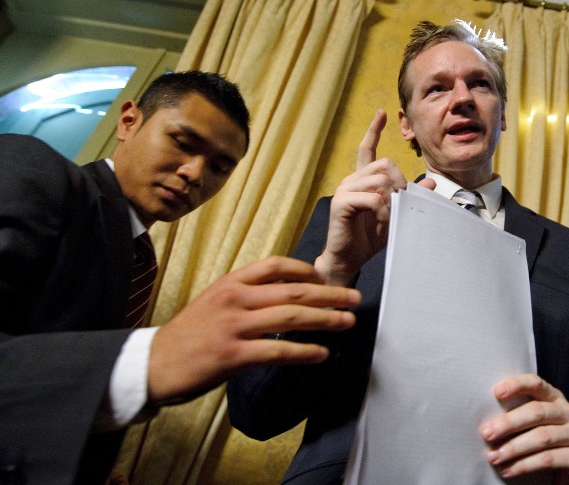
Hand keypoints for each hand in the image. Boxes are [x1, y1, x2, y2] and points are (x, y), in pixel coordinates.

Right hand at [147, 256, 359, 402]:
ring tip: (347, 322)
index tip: (326, 279)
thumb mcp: (215, 302)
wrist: (152, 364)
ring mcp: (233, 327)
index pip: (275, 266)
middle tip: (354, 298)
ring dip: (324, 320)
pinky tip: (321, 354)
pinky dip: (304, 352)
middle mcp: (234, 299)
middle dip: (329, 295)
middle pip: (292, 292)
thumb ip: (247, 294)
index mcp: (231, 283)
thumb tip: (287, 293)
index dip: (306, 271)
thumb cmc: (189, 335)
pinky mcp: (232, 355)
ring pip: (290, 319)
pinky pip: (277, 351)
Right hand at [314, 109, 433, 284]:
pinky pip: (372, 198)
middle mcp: (352, 180)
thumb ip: (412, 197)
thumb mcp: (397, 214)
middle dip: (400, 182)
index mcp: (363, 180)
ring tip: (390, 217)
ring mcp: (344, 190)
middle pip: (385, 164)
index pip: (367, 149)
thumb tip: (432, 181)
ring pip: (380, 180)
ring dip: (393, 200)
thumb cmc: (370, 238)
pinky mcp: (341, 203)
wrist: (349, 259)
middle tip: (402, 204)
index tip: (382, 113)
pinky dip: (383, 210)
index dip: (374, 131)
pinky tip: (382, 221)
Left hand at [481, 374, 568, 483]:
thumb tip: (487, 422)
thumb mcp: (533, 427)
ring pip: (542, 437)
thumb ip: (519, 418)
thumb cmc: (545, 446)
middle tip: (487, 434)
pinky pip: (548, 459)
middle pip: (537, 412)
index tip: (496, 392)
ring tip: (494, 457)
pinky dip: (524, 465)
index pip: (537, 384)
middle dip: (508, 423)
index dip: (517, 385)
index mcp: (556, 399)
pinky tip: (508, 470)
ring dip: (513, 447)